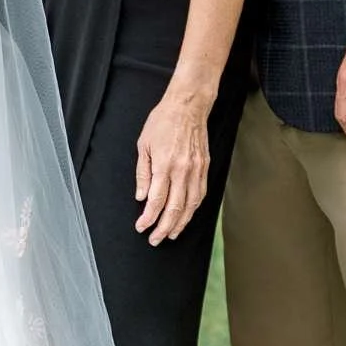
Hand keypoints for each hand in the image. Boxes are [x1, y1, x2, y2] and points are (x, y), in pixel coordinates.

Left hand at [134, 78, 213, 243]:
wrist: (188, 106)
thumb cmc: (163, 122)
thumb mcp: (143, 144)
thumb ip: (143, 173)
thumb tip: (141, 197)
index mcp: (164, 164)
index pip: (156, 200)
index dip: (149, 218)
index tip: (142, 227)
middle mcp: (182, 170)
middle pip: (174, 208)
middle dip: (164, 227)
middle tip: (155, 239)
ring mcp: (196, 170)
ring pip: (190, 205)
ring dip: (181, 223)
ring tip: (171, 234)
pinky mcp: (205, 167)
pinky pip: (200, 194)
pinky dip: (193, 209)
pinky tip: (187, 216)